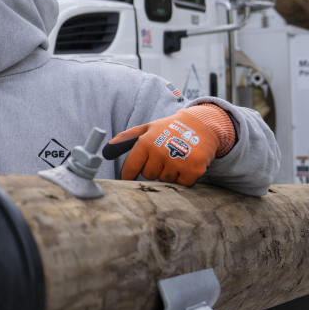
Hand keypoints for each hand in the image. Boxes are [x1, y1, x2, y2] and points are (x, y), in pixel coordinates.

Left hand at [107, 105, 233, 186]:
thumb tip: (106, 151)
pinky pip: (181, 184)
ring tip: (176, 158)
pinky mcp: (193, 169)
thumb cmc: (170, 128)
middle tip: (163, 157)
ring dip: (169, 173)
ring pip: (164, 180)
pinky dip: (184, 177)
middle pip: (148, 175)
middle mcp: (160, 152)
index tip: (128, 179)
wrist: (202, 126)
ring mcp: (177, 161)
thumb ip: (126, 138)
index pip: (131, 168)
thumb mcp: (148, 128)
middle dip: (154, 169)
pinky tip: (186, 163)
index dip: (128, 175)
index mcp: (146, 142)